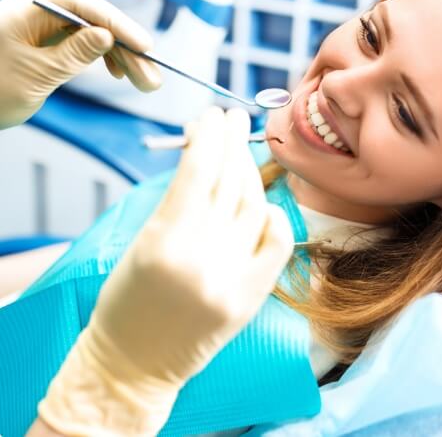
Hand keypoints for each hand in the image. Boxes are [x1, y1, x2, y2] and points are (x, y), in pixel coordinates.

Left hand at [0, 0, 160, 128]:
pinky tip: (120, 73)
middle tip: (153, 77)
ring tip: (146, 83)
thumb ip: (73, 54)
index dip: (117, 23)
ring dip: (122, 59)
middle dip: (126, 50)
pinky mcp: (47, 45)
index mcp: (27, 12)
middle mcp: (37, 15)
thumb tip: (107, 35)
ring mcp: (43, 30)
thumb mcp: (36, 76)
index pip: (81, 5)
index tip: (144, 45)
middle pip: (92, 23)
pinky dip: (104, 60)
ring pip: (93, 37)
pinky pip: (83, 47)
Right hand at [36, 108, 293, 435]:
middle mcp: (202, 257)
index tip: (212, 115)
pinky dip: (274, 216)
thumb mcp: (141, 241)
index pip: (198, 172)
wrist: (135, 363)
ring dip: (249, 172)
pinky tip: (264, 202)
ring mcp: (232, 278)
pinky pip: (277, 244)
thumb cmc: (126, 300)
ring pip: (253, 205)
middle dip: (231, 142)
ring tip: (241, 150)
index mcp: (164, 241)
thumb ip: (178, 200)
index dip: (207, 137)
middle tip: (232, 117)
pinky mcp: (251, 297)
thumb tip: (207, 155)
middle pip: (228, 182)